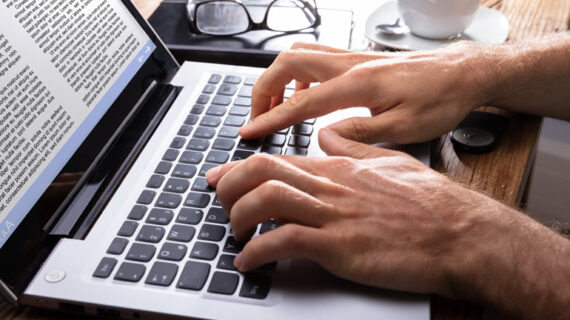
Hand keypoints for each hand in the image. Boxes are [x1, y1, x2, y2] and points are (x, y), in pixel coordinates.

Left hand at [207, 128, 497, 295]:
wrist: (461, 235)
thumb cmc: (431, 205)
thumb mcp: (389, 163)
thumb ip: (353, 148)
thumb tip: (327, 137)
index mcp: (339, 169)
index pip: (276, 159)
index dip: (239, 167)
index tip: (219, 176)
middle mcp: (331, 187)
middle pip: (262, 172)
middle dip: (229, 186)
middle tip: (219, 202)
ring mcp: (334, 216)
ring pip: (267, 200)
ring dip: (238, 217)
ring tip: (234, 234)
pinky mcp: (341, 246)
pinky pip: (285, 243)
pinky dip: (258, 252)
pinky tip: (251, 263)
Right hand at [239, 42, 492, 143]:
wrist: (462, 74)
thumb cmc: (440, 100)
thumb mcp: (404, 129)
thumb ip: (360, 132)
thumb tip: (324, 136)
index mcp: (358, 85)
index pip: (300, 102)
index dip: (270, 119)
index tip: (249, 131)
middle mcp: (350, 64)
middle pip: (287, 62)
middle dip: (263, 89)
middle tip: (256, 116)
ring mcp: (353, 57)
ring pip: (299, 53)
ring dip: (278, 77)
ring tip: (274, 105)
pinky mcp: (359, 59)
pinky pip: (316, 56)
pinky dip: (298, 73)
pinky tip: (305, 94)